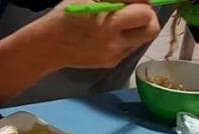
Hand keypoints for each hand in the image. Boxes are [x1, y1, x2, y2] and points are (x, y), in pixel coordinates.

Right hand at [41, 0, 160, 68]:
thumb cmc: (65, 16)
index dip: (141, 3)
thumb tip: (142, 0)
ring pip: (142, 39)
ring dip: (136, 29)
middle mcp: (115, 41)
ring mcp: (114, 54)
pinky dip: (123, 39)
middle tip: (133, 13)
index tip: (130, 1)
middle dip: (146, 18)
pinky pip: (128, 48)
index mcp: (109, 21)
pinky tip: (107, 37)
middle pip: (151, 29)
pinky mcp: (110, 63)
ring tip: (118, 25)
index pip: (144, 11)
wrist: (46, 46)